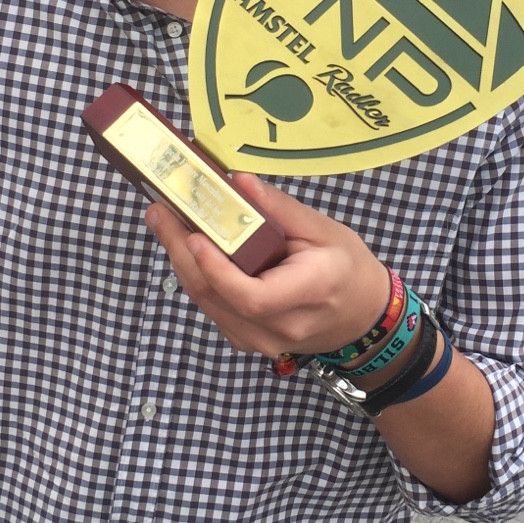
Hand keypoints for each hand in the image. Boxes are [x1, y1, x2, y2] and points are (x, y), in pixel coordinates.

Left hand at [145, 174, 390, 359]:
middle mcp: (281, 327)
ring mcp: (262, 341)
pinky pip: (214, 308)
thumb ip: (280, 209)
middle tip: (161, 211)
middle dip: (181, 252)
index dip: (217, 269)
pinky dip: (197, 277)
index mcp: (308, 294)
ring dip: (182, 262)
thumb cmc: (347, 270)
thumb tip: (240, 182)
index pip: (251, 295)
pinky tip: (186, 248)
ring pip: (208, 303)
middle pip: (217, 296)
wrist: (361, 316)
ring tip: (166, 221)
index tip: (195, 235)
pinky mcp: (248, 339)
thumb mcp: (324, 230)